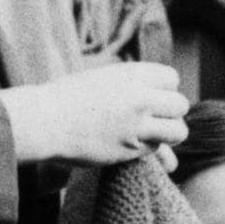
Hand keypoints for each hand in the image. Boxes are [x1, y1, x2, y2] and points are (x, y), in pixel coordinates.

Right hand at [5, 61, 190, 169]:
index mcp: (130, 73)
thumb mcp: (102, 79)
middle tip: (155, 119)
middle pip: (180, 105)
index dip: (165, 89)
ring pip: (178, 131)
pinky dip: (149, 150)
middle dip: (171, 113)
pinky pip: (156, 150)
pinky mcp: (130, 149)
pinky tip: (130, 146)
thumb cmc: (67, 98)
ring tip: (152, 135)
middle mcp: (138, 96)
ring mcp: (136, 123)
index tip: (151, 97)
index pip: (172, 78)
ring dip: (169, 135)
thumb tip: (161, 96)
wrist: (44, 121)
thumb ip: (131, 84)